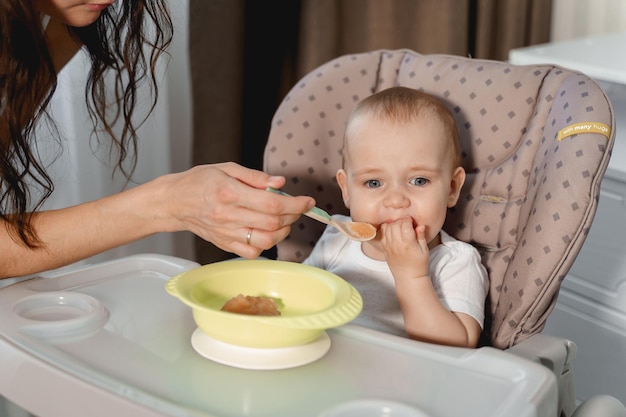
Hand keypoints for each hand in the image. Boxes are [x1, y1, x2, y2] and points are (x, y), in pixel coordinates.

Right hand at [156, 162, 314, 257]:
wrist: (174, 202)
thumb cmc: (199, 182)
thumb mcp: (227, 168)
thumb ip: (256, 177)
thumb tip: (280, 183)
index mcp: (230, 193)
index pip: (272, 203)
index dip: (295, 204)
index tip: (307, 201)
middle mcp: (228, 216)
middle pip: (272, 222)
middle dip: (293, 215)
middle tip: (298, 207)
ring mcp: (226, 233)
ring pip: (266, 241)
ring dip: (283, 231)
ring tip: (285, 220)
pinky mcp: (224, 244)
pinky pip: (252, 252)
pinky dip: (267, 245)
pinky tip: (268, 232)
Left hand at [380, 217, 428, 277]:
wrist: (408, 277)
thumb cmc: (419, 264)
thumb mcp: (424, 250)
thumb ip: (421, 237)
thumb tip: (420, 226)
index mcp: (408, 244)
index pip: (405, 224)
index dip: (408, 220)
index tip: (412, 222)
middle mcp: (397, 244)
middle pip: (395, 224)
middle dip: (401, 221)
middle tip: (406, 224)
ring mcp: (389, 246)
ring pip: (387, 227)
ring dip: (393, 224)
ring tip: (400, 227)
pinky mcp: (384, 248)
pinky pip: (382, 234)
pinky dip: (386, 229)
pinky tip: (393, 231)